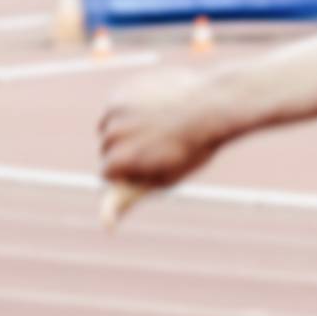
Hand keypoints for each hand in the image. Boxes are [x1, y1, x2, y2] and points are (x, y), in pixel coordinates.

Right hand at [98, 71, 229, 203]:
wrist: (211, 107)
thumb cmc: (191, 150)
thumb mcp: (162, 180)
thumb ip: (129, 198)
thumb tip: (106, 225)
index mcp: (120, 158)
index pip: (105, 172)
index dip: (126, 173)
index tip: (148, 167)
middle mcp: (112, 132)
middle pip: (106, 148)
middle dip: (123, 150)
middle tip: (157, 146)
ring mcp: (116, 108)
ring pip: (109, 125)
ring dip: (124, 129)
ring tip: (156, 128)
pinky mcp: (122, 90)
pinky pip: (117, 106)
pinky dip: (129, 110)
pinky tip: (155, 111)